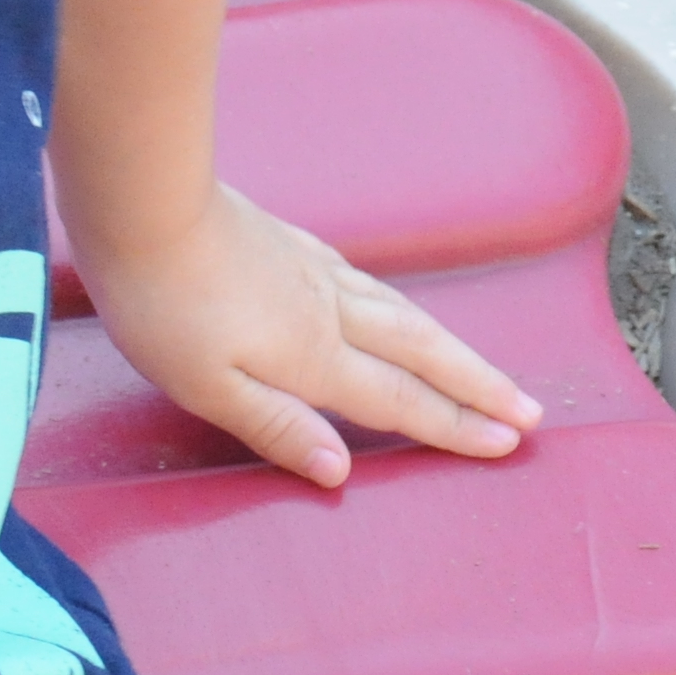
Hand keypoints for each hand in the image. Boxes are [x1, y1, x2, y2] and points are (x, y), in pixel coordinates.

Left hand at [81, 184, 541, 487]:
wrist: (146, 204)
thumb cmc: (164, 306)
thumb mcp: (207, 387)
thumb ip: (277, 427)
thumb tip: (342, 470)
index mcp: (313, 355)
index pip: (399, 400)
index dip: (456, 425)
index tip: (509, 441)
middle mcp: (329, 311)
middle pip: (422, 352)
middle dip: (478, 385)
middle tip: (529, 410)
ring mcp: (314, 271)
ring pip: (403, 313)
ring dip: (451, 346)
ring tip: (482, 367)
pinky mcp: (294, 244)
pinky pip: (370, 284)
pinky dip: (402, 306)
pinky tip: (394, 307)